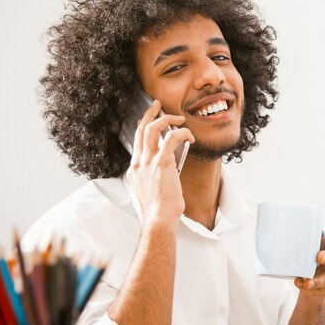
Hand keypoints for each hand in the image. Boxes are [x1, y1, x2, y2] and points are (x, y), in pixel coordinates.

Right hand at [126, 100, 193, 225]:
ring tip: (179, 118)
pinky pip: (171, 138)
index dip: (142, 126)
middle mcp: (139, 162)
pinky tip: (189, 136)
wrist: (158, 219)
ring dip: (166, 119)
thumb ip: (154, 178)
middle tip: (157, 105)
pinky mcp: (161, 163)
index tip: (148, 120)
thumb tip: (168, 171)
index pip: (136, 141)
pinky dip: (181, 133)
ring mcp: (148, 162)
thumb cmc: (159, 211)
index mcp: (135, 169)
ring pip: (152, 128)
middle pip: (141, 129)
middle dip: (149, 114)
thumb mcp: (151, 191)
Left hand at [294, 236, 324, 299]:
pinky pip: (320, 290)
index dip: (323, 243)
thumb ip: (315, 247)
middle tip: (318, 257)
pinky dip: (310, 288)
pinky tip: (301, 284)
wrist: (321, 278)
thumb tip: (301, 245)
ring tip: (307, 282)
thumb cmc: (321, 258)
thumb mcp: (320, 250)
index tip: (315, 242)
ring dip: (317, 281)